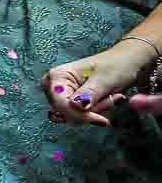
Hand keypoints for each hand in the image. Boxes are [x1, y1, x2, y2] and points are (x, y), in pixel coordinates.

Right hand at [42, 38, 159, 126]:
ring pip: (73, 117)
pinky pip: (80, 117)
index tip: (101, 119)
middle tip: (111, 100)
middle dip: (90, 112)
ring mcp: (63, 95)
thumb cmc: (116, 65)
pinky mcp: (72, 102)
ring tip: (112, 97)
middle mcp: (56, 87)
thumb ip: (89, 93)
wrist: (127, 63)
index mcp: (58, 76)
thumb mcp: (105, 78)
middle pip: (65, 113)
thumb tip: (76, 106)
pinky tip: (108, 100)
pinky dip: (96, 113)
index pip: (60, 104)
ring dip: (96, 111)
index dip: (78, 114)